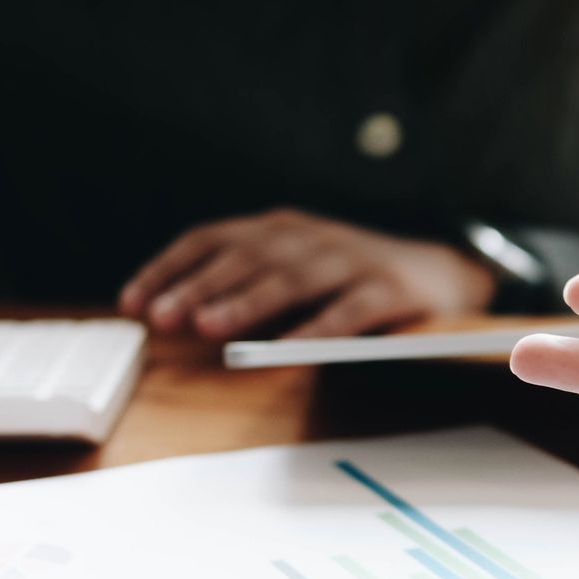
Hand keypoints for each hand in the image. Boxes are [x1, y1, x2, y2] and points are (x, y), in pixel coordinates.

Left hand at [118, 208, 494, 339]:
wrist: (444, 273)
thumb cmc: (354, 279)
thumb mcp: (297, 270)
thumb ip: (249, 284)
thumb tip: (181, 317)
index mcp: (281, 227)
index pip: (212, 238)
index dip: (170, 268)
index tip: (134, 301)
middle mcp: (312, 236)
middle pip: (246, 256)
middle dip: (198, 286)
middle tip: (161, 316)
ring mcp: (352, 259)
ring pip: (291, 278)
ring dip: (246, 302)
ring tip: (208, 327)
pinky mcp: (390, 290)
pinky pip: (349, 311)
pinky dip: (318, 329)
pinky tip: (289, 351)